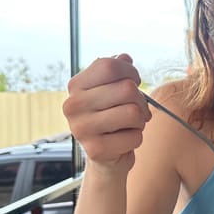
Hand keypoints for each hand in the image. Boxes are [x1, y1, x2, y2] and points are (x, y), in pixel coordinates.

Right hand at [62, 54, 151, 169]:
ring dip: (140, 120)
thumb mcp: (113, 89)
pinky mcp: (95, 150)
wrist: (107, 155)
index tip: (135, 82)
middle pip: (127, 89)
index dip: (131, 72)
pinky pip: (134, 136)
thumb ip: (117, 71)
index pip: (110, 66)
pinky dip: (136, 138)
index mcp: (76, 85)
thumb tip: (124, 58)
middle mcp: (73, 105)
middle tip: (136, 110)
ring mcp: (81, 128)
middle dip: (140, 100)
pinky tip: (124, 140)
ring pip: (133, 112)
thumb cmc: (113, 116)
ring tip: (130, 125)